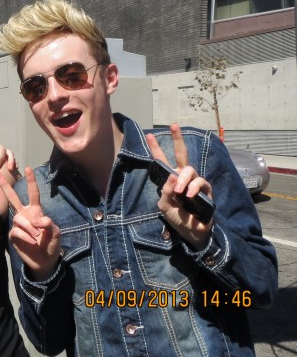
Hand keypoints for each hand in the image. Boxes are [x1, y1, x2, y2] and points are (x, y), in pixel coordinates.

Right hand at [0, 167, 60, 280]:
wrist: (44, 261)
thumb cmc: (51, 244)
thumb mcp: (55, 233)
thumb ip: (49, 225)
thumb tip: (40, 220)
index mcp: (36, 211)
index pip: (33, 194)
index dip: (31, 181)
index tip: (28, 168)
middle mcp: (25, 215)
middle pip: (12, 197)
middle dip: (4, 185)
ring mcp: (18, 225)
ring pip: (18, 218)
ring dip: (29, 227)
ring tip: (37, 237)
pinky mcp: (14, 235)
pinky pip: (16, 231)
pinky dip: (26, 236)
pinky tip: (32, 242)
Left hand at [146, 123, 212, 249]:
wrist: (191, 231)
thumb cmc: (177, 217)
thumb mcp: (164, 205)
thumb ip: (165, 192)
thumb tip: (171, 176)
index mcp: (170, 179)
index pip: (162, 161)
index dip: (156, 149)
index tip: (150, 135)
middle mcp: (182, 177)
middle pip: (181, 154)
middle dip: (177, 139)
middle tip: (173, 125)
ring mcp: (194, 182)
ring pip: (189, 170)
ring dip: (183, 179)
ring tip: (179, 192)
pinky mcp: (206, 190)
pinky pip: (200, 182)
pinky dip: (193, 188)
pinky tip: (188, 195)